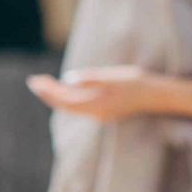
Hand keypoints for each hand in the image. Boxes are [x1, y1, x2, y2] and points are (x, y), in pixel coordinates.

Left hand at [30, 65, 161, 122]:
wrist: (157, 96)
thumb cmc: (137, 83)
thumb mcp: (113, 77)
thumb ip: (90, 79)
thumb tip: (66, 79)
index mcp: (95, 105)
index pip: (64, 100)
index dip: (48, 92)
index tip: (35, 81)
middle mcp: (95, 113)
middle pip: (65, 105)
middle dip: (49, 93)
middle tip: (34, 81)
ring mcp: (100, 113)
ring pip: (72, 106)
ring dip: (58, 95)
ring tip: (44, 85)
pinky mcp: (105, 110)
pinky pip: (80, 106)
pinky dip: (69, 97)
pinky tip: (65, 90)